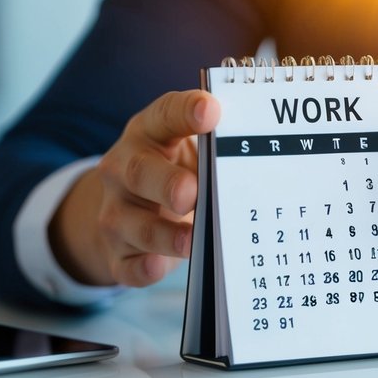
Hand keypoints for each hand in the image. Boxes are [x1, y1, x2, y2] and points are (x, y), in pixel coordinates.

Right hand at [50, 90, 220, 286]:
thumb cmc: (175, 170)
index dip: (186, 111)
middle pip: (140, 172)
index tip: (211, 110)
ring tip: (192, 240)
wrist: (128, 208)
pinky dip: (142, 267)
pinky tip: (158, 265)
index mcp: (148, 134)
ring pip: (132, 224)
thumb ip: (216, 148)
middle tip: (191, 192)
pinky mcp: (117, 253)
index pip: (164, 115)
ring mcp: (116, 212)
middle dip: (167, 183)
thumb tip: (261, 157)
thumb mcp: (191, 149)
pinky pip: (126, 264)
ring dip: (163, 234)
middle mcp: (124, 169)